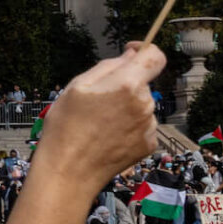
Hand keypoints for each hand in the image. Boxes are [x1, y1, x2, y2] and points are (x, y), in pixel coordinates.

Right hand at [30, 42, 165, 185]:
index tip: (131, 53)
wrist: (69, 173)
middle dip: (125, 86)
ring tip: (99, 124)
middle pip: (143, 83)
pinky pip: (142, 126)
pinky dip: (129, 127)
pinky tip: (108, 137)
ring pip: (141, 106)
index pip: (155, 56)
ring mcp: (149, 126)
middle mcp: (145, 104)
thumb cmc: (66, 129)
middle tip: (97, 101)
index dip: (145, 50)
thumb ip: (108, 66)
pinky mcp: (149, 144)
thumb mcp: (76, 87)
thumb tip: (130, 56)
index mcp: (127, 85)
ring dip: (126, 108)